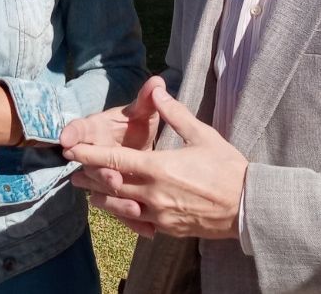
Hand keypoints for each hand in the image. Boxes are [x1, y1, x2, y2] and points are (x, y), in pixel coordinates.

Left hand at [63, 83, 246, 240]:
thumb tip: (158, 91)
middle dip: (90, 178)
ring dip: (103, 199)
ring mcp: (159, 215)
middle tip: (73, 174)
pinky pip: (138, 223)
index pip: (113, 159)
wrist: (249, 206)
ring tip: (91, 194)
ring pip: (120, 208)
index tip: (71, 150)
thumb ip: (175, 114)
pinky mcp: (168, 229)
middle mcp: (152, 194)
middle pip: (110, 186)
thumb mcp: (202, 135)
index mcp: (158, 168)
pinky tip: (121, 211)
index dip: (89, 154)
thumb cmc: (227, 168)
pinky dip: (125, 215)